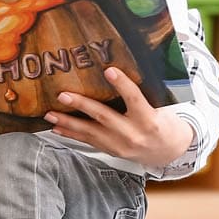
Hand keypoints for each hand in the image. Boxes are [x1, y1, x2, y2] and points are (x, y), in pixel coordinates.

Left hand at [44, 66, 194, 167]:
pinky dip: (71, 134)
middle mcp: (133, 134)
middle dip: (82, 106)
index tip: (109, 70)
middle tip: (63, 95)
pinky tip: (57, 127)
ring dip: (68, 123)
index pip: (135, 98)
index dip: (122, 84)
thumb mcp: (160, 108)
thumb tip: (119, 67)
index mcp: (149, 120)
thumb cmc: (163, 123)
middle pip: (104, 117)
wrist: (167, 151)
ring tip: (50, 114)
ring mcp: (120, 145)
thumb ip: (142, 93)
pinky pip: (88, 142)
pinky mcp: (111, 151)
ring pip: (91, 133)